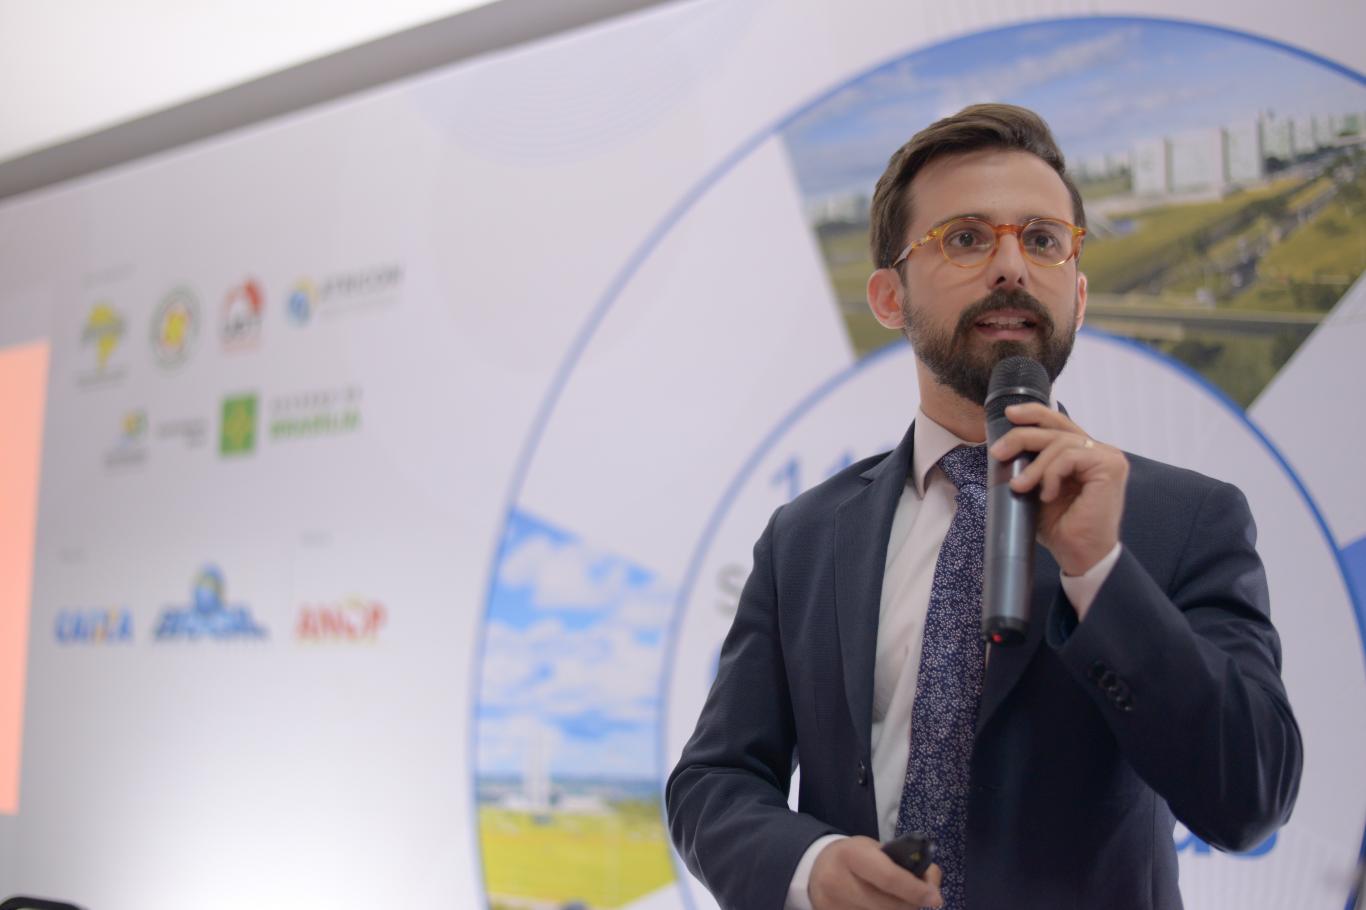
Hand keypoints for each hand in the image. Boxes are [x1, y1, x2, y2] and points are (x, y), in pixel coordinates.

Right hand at [809, 836, 942, 908]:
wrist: (815, 871)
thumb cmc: (853, 856)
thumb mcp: (874, 849)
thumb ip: (902, 863)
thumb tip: (932, 885)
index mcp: (851, 856)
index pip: (889, 878)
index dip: (915, 890)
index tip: (936, 898)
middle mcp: (839, 884)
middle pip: (889, 906)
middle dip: (913, 904)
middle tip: (923, 898)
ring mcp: (834, 908)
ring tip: (902, 901)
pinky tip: (886, 908)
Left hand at [989, 403, 1127, 585]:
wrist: (1079, 554)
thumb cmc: (1060, 526)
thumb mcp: (1037, 488)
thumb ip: (1031, 465)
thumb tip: (1004, 446)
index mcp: (1083, 454)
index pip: (1059, 423)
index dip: (1035, 414)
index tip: (1009, 415)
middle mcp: (1099, 451)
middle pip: (1055, 428)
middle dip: (1022, 437)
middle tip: (998, 453)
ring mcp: (1107, 457)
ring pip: (1059, 443)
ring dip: (1034, 466)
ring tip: (1021, 487)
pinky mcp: (1110, 466)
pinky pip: (1070, 456)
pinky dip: (1051, 474)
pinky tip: (1047, 495)